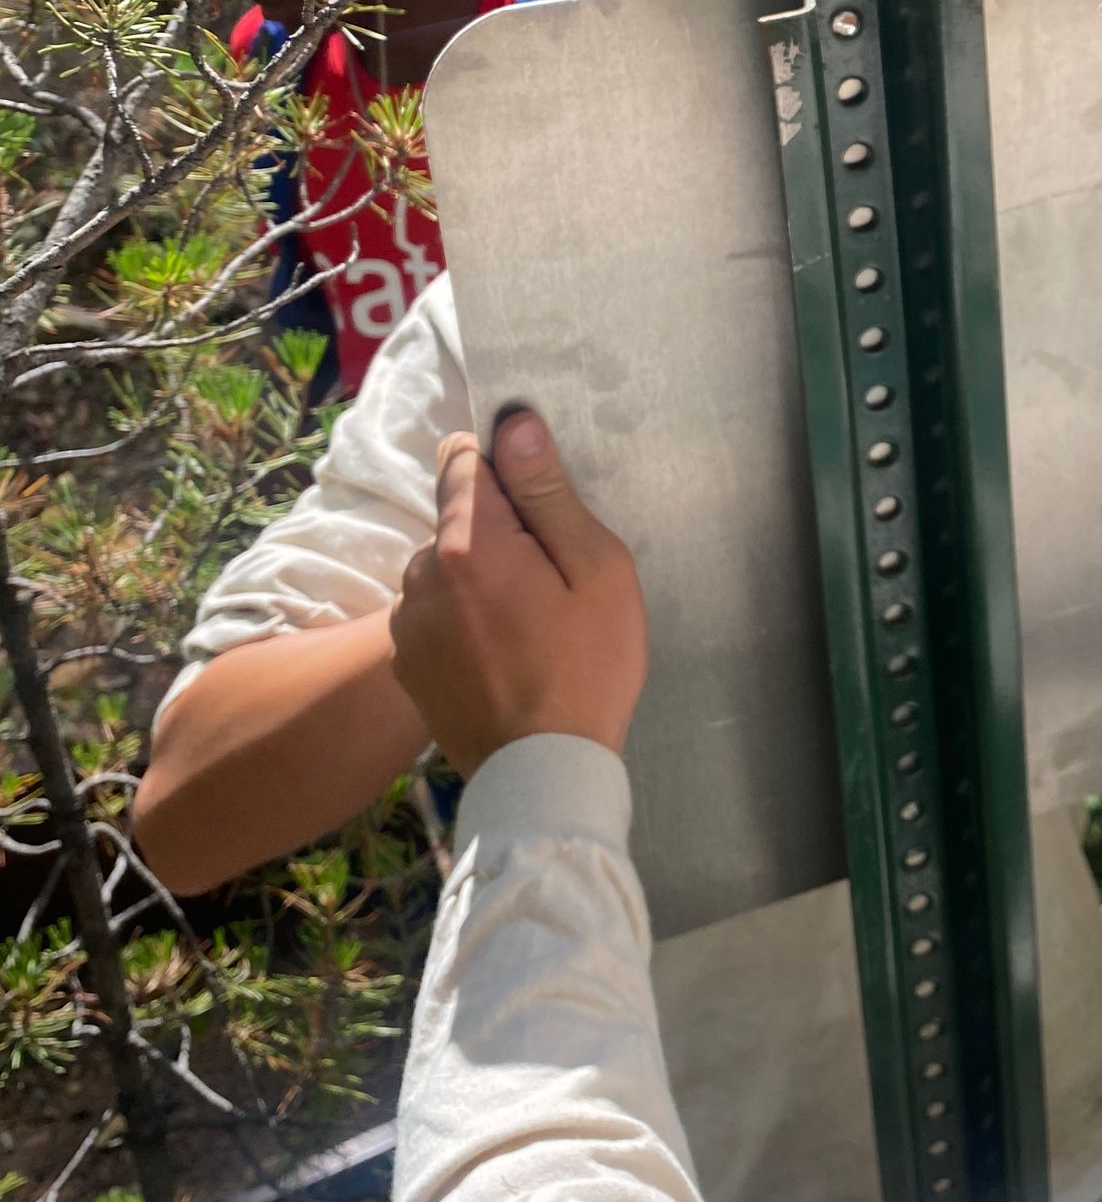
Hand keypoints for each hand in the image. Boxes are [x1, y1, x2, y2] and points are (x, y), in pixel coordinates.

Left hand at [391, 412, 647, 778]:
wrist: (542, 776)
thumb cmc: (586, 670)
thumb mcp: (596, 570)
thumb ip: (549, 493)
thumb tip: (516, 425)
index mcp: (468, 543)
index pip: (463, 457)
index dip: (505, 469)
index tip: (542, 505)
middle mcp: (420, 573)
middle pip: (457, 517)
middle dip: (500, 533)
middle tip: (552, 585)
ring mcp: (406, 621)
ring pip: (446, 566)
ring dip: (479, 579)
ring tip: (529, 629)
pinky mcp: (405, 661)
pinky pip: (435, 612)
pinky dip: (464, 621)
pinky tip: (504, 658)